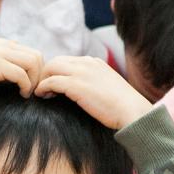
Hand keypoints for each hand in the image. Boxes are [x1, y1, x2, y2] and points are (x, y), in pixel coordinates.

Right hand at [0, 38, 42, 98]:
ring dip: (34, 80)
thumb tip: (22, 77)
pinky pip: (21, 74)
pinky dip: (25, 86)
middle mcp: (2, 44)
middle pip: (37, 56)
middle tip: (33, 92)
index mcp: (2, 44)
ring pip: (33, 62)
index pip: (32, 52)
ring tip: (26, 93)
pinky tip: (20, 94)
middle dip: (39, 76)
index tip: (32, 87)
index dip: (37, 71)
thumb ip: (3, 66)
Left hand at [35, 55, 151, 129]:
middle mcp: (87, 63)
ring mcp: (82, 72)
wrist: (132, 112)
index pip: (67, 61)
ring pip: (50, 67)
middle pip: (55, 61)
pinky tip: (42, 97)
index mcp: (95, 62)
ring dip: (42, 80)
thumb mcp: (107, 88)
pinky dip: (43, 88)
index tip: (52, 86)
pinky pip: (51, 81)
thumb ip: (92, 84)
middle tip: (42, 90)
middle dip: (46, 74)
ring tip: (42, 94)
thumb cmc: (122, 108)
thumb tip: (80, 93)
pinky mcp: (76, 85)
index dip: (56, 73)